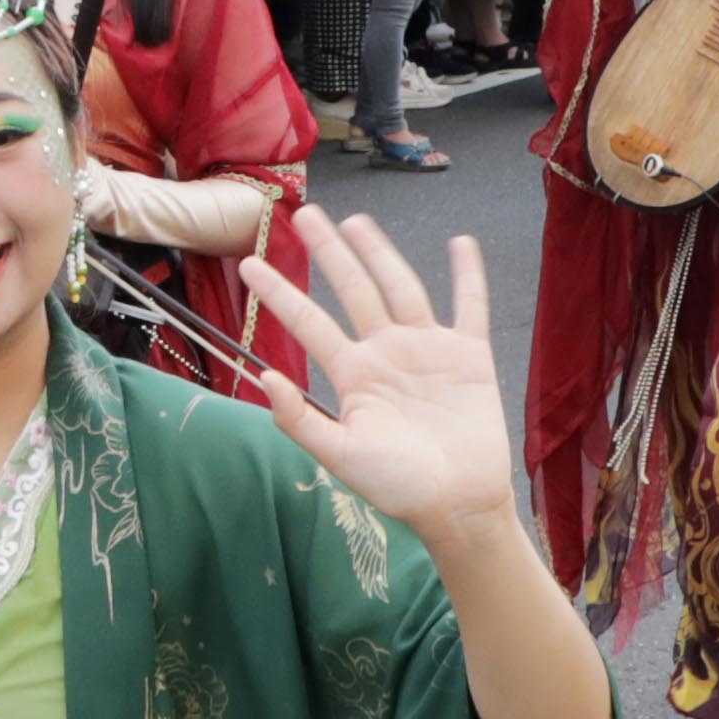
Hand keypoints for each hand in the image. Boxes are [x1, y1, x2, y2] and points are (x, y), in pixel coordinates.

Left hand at [246, 205, 521, 540]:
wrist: (458, 505)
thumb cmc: (398, 487)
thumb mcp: (340, 456)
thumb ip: (300, 419)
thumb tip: (262, 375)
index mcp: (353, 375)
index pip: (309, 322)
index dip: (279, 293)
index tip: (249, 264)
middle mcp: (386, 353)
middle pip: (353, 290)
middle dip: (330, 252)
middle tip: (305, 214)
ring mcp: (428, 350)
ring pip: (400, 287)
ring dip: (380, 253)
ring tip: (357, 221)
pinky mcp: (470, 356)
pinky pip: (469, 306)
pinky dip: (467, 275)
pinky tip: (460, 244)